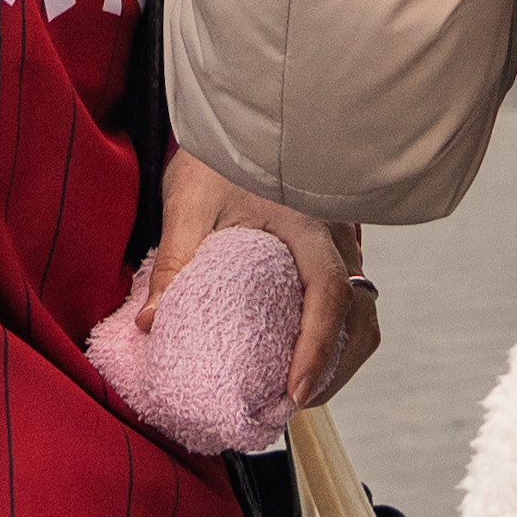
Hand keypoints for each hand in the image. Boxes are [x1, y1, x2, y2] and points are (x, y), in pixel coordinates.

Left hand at [145, 152, 379, 409]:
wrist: (244, 112)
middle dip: (335, 370)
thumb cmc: (219, 152)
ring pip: (364, 314)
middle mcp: (339, 237)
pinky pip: (352, 302)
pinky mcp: (335, 249)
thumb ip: (175, 262)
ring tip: (299, 391)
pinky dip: (336, 337)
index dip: (317, 350)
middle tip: (291, 404)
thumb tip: (152, 324)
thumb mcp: (190, 204)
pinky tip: (301, 355)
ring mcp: (344, 243)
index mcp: (310, 225)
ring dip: (340, 358)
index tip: (294, 392)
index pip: (330, 296)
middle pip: (361, 317)